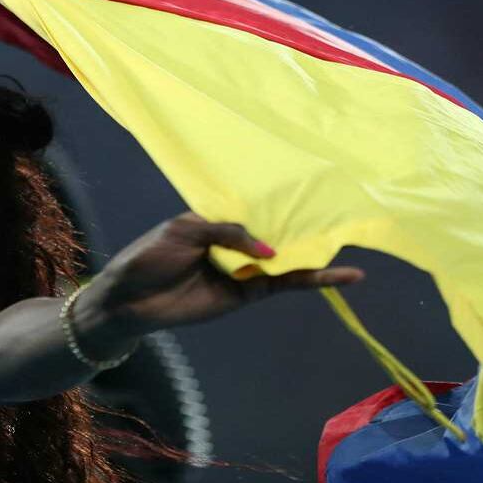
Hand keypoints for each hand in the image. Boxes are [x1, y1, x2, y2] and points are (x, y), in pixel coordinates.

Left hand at [87, 213, 363, 334]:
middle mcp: (235, 242)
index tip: (313, 182)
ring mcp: (244, 268)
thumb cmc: (149, 256)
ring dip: (318, 251)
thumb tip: (270, 250)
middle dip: (307, 222)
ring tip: (354, 241)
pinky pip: (284, 284)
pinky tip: (341, 276)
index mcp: (217, 218)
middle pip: (277, 230)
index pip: (255, 205)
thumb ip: (227, 232)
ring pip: (288, 258)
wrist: (129, 299)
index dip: (280, 197)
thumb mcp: (184, 231)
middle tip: (346, 208)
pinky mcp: (247, 294)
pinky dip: (313, 279)